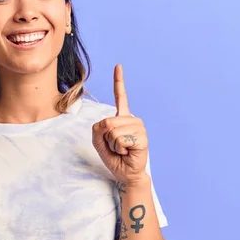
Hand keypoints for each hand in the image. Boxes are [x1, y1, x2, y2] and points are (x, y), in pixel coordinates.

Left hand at [92, 64, 148, 185]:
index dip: (119, 81)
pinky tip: (128, 152)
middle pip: (107, 122)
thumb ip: (97, 128)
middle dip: (106, 138)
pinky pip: (120, 139)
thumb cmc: (113, 157)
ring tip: (122, 149)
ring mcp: (139, 127)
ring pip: (113, 131)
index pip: (120, 96)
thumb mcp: (98, 141)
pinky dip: (120, 149)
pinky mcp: (142, 137)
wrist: (125, 172)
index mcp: (122, 117)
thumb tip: (108, 123)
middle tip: (116, 146)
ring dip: (113, 144)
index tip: (118, 66)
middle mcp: (132, 119)